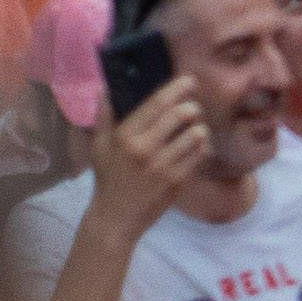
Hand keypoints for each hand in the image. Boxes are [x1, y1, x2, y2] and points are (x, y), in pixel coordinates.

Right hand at [91, 74, 212, 234]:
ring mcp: (162, 165)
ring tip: (193, 132)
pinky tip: (193, 150)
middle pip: (183, 113)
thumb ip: (104, 117)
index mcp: (125, 137)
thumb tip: (104, 89)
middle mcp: (144, 148)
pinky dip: (202, 148)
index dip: (178, 88)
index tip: (190, 82)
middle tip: (191, 111)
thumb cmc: (109, 179)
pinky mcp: (177, 180)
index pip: (157, 103)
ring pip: (198, 133)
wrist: (115, 219)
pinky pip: (201, 153)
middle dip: (192, 108)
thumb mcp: (100, 148)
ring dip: (199, 129)